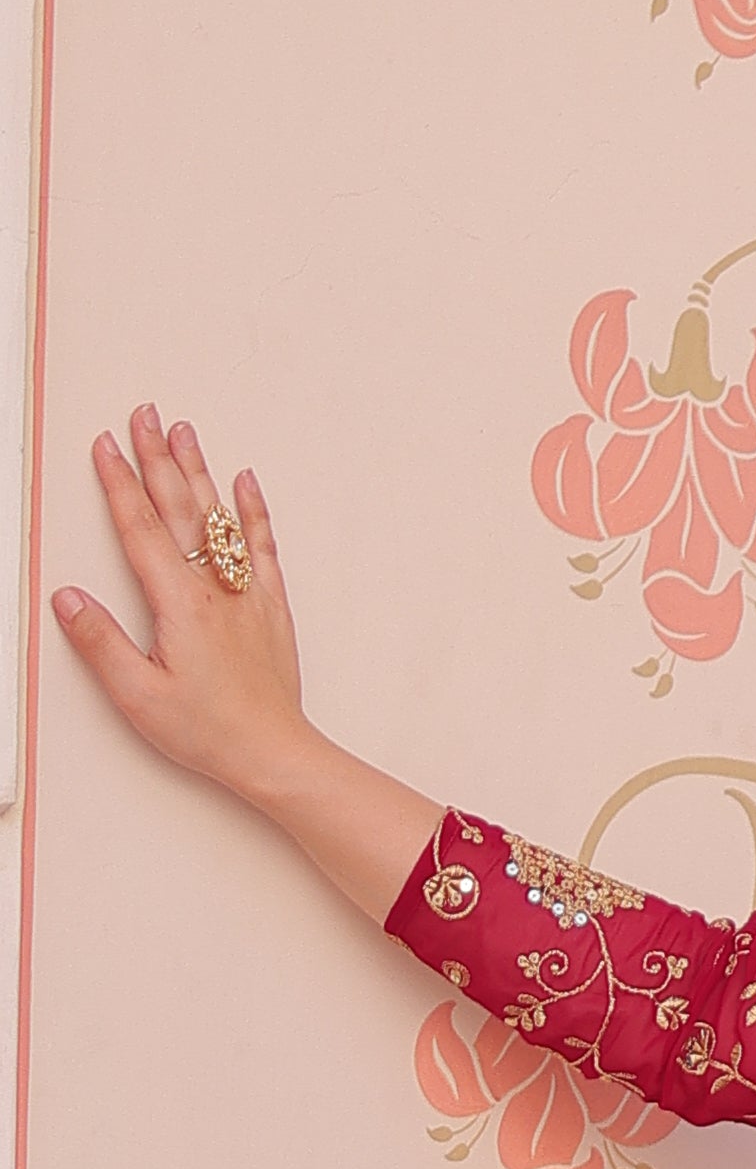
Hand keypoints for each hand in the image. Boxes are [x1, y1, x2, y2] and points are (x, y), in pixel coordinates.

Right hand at [51, 409, 438, 919]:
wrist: (275, 754)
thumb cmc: (210, 731)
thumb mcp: (138, 695)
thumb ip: (100, 643)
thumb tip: (67, 598)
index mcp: (178, 604)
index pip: (140, 529)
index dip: (119, 483)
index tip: (104, 445)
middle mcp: (214, 588)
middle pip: (180, 507)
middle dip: (156, 457)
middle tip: (143, 413)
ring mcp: (245, 593)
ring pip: (220, 516)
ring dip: (198, 470)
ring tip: (182, 430)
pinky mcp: (270, 607)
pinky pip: (261, 545)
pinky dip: (253, 510)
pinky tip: (244, 481)